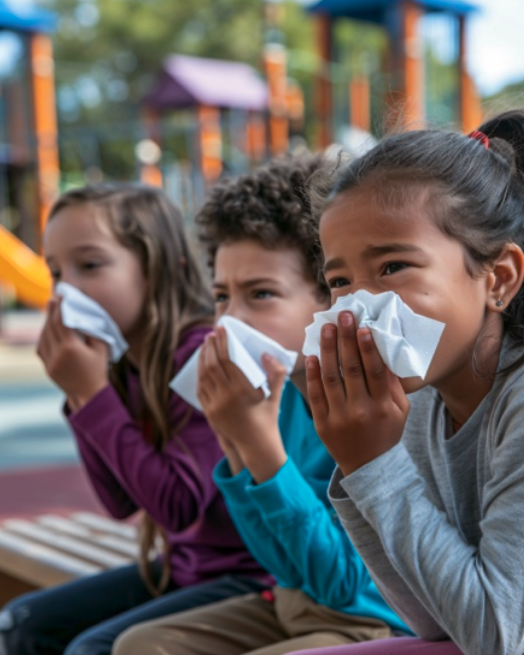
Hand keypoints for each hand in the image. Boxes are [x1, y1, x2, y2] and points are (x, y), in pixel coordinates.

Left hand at [37, 297, 109, 411]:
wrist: (89, 396)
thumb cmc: (99, 371)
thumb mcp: (102, 349)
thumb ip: (93, 331)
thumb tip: (84, 318)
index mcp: (71, 347)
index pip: (62, 321)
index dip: (61, 307)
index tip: (61, 296)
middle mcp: (57, 353)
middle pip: (50, 326)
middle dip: (52, 311)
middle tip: (53, 299)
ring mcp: (50, 361)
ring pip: (43, 336)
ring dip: (46, 323)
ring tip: (51, 313)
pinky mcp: (47, 367)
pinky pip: (41, 347)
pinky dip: (44, 336)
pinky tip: (48, 331)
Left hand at [197, 327, 287, 482]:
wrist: (256, 444)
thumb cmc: (268, 417)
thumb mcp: (276, 394)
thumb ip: (275, 373)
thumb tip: (266, 354)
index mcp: (242, 390)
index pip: (227, 360)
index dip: (222, 343)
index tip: (221, 330)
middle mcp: (226, 397)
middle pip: (212, 364)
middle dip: (211, 347)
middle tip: (212, 334)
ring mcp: (215, 405)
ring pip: (204, 375)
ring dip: (203, 358)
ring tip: (206, 345)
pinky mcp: (209, 412)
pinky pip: (201, 388)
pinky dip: (200, 374)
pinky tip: (203, 364)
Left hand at [305, 311, 409, 476]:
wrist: (368, 467)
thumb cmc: (386, 432)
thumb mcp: (400, 410)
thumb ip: (393, 383)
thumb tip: (383, 351)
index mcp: (383, 406)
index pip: (374, 371)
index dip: (368, 348)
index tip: (362, 327)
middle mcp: (360, 411)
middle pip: (351, 370)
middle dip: (346, 340)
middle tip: (343, 316)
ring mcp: (339, 418)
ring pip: (331, 379)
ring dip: (328, 350)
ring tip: (327, 329)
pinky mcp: (322, 424)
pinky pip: (315, 395)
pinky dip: (313, 375)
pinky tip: (312, 356)